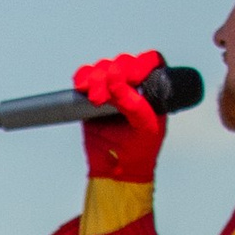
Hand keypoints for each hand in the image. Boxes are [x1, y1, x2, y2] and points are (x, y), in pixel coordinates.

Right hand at [73, 47, 166, 188]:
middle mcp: (133, 85)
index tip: (127, 77)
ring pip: (102, 68)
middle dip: (110, 75)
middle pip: (122, 63)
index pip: (148, 63)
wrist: (117, 172)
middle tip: (103, 97)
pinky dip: (82, 77)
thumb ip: (133, 103)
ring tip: (95, 98)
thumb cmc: (139, 151)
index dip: (138, 65)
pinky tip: (82, 87)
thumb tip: (115, 79)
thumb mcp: (144, 127)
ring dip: (95, 78)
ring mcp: (112, 88)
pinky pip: (85, 76)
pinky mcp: (93, 95)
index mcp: (152, 90)